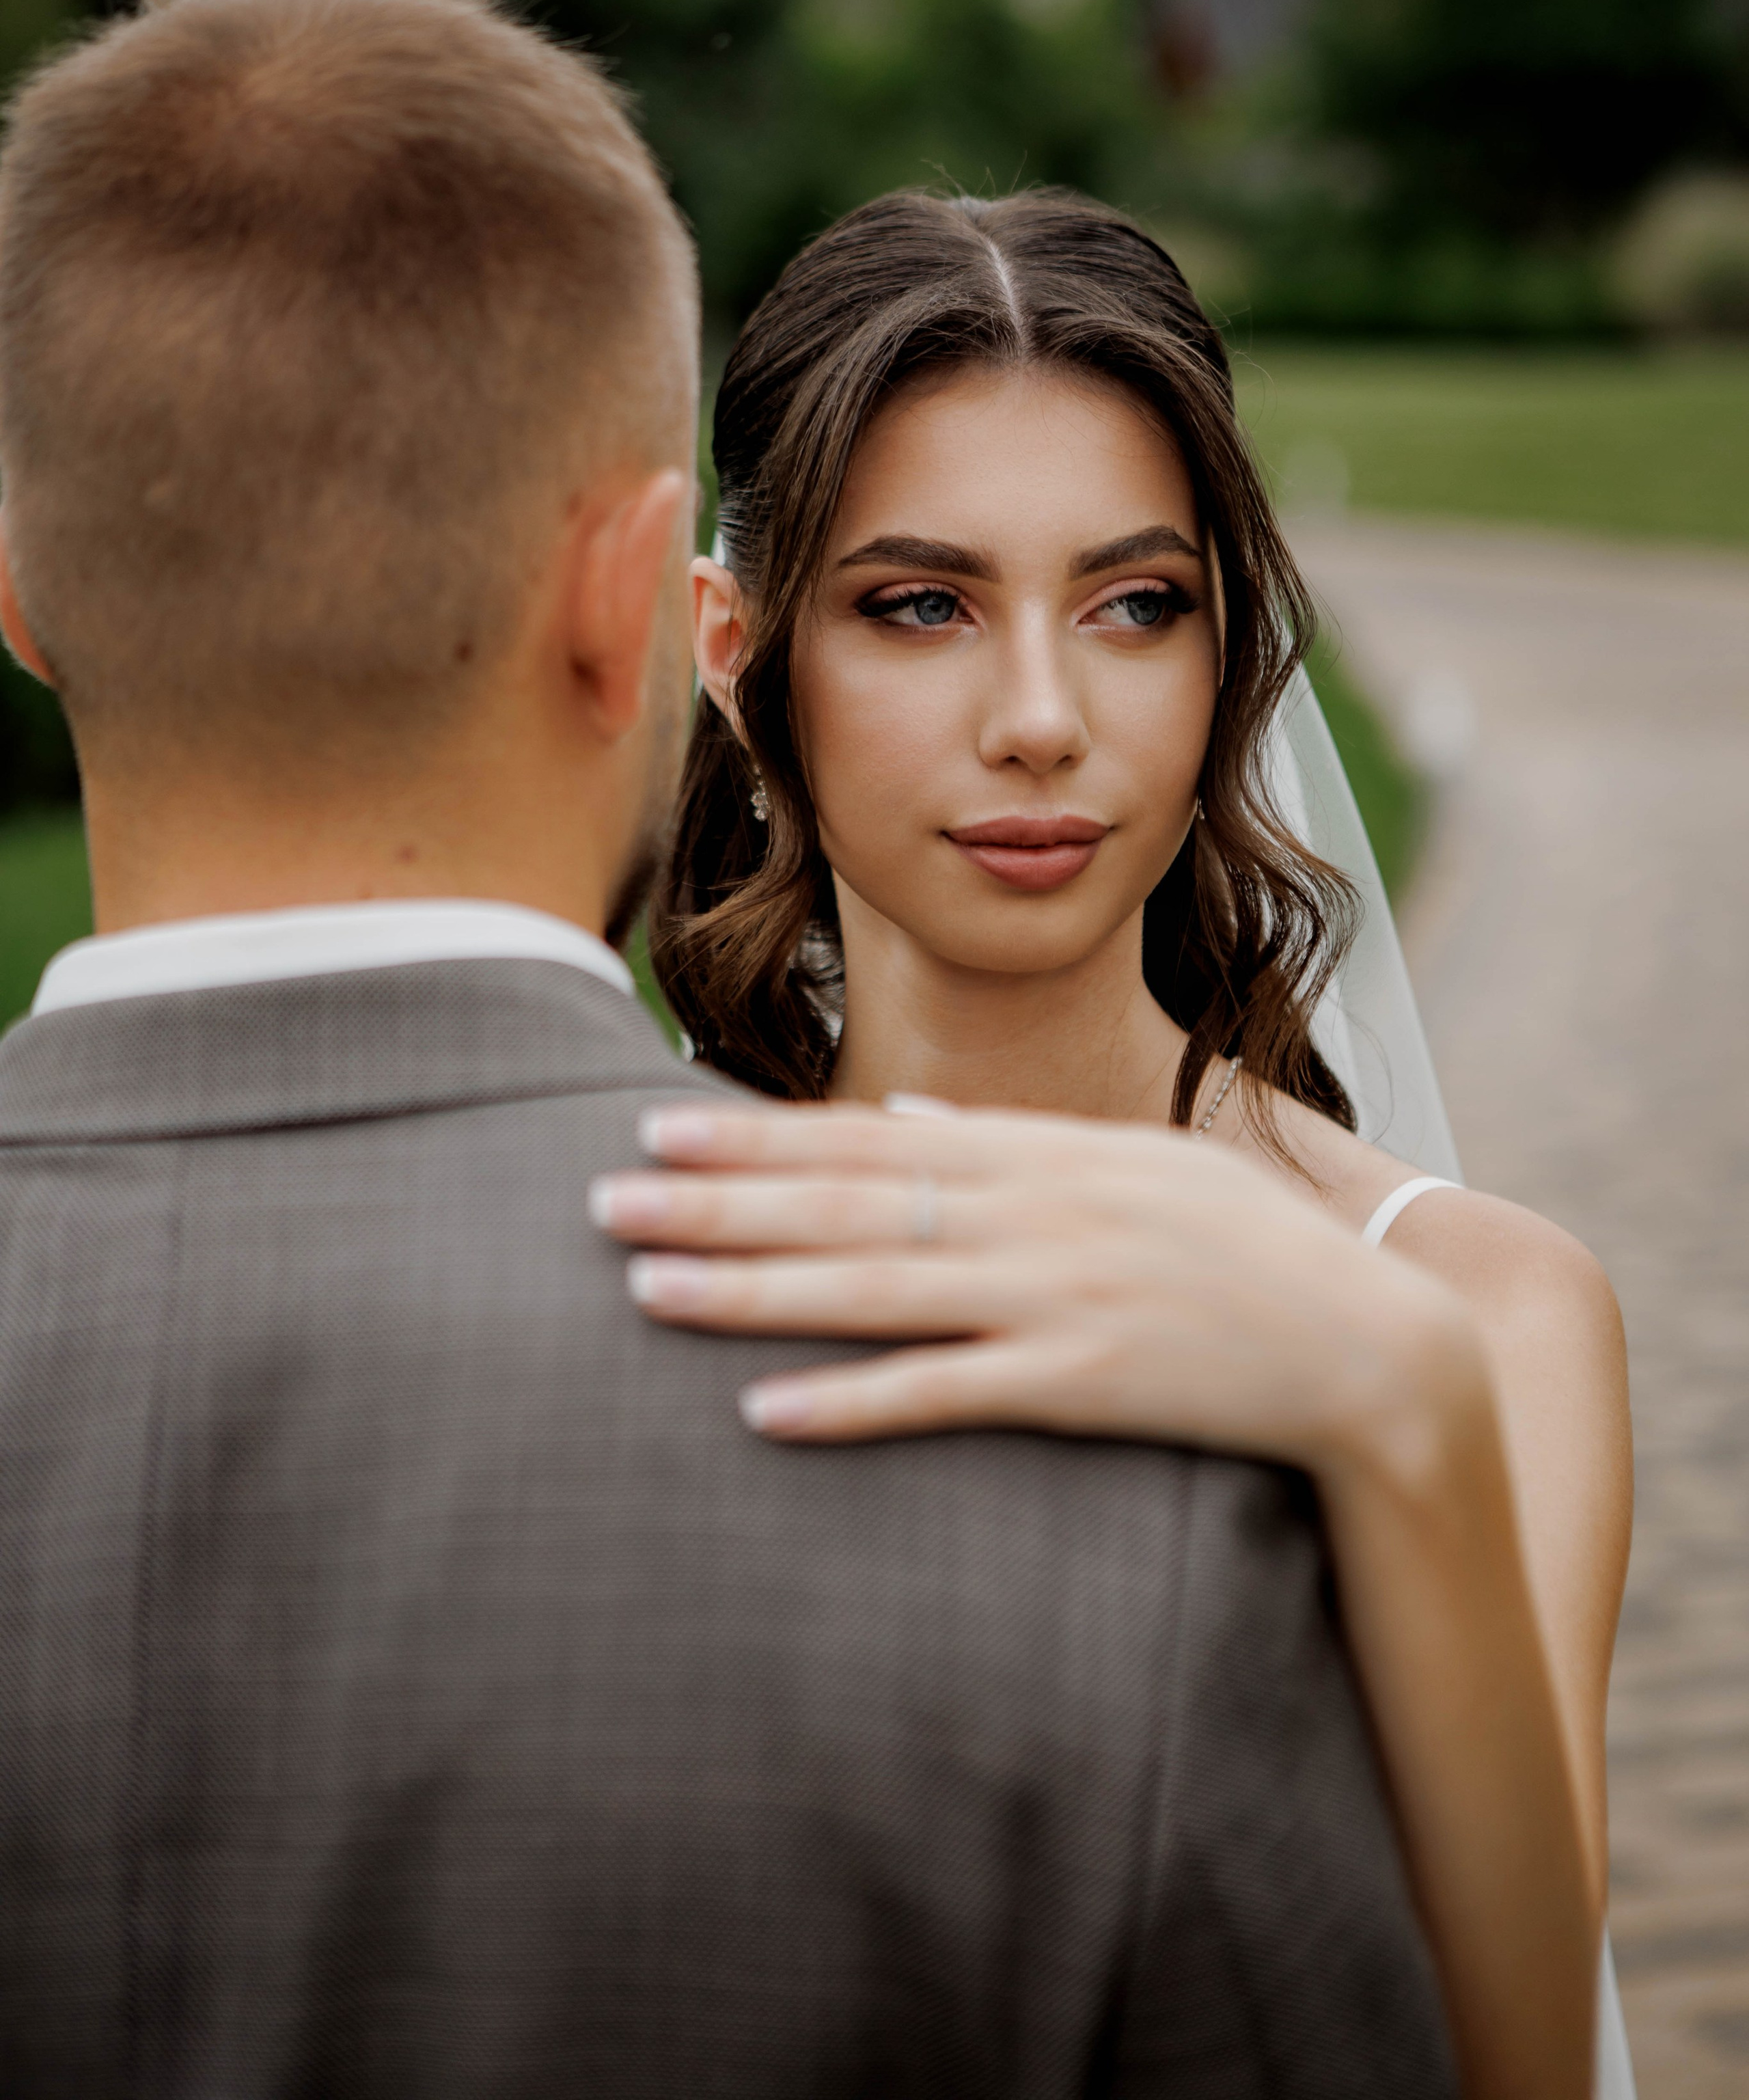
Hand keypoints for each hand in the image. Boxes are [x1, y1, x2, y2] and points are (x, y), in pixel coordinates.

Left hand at [589, 1101, 1475, 1480]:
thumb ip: (1014, 1140)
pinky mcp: (1084, 1387)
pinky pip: (947, 1397)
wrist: (1374, 1347)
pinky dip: (853, 1401)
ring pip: (874, 1289)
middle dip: (718, 1197)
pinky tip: (764, 1408)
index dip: (757, 1130)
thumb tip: (910, 1107)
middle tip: (600, 1194)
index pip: (870, 1135)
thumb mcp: (1134, 1164)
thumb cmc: (1244, 1250)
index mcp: (1045, 1154)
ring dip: (751, 1287)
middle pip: (846, 1203)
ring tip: (644, 1281)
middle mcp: (1038, 1213)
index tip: (657, 1120)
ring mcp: (1060, 1298)